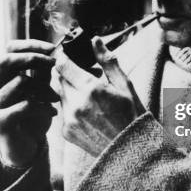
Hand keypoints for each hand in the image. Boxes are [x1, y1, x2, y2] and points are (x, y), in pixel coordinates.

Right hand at [0, 40, 59, 166]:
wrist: (27, 149)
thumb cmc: (33, 116)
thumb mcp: (40, 89)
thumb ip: (43, 72)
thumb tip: (54, 51)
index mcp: (1, 76)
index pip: (9, 49)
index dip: (30, 45)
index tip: (52, 48)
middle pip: (4, 60)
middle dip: (31, 57)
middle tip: (53, 62)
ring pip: (18, 82)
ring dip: (43, 88)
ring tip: (55, 98)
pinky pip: (24, 105)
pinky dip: (43, 106)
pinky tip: (52, 112)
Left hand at [56, 37, 145, 156]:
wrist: (130, 150)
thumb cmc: (131, 114)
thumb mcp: (124, 84)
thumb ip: (107, 60)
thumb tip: (95, 40)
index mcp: (91, 89)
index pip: (63, 65)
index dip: (63, 57)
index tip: (66, 54)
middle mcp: (76, 103)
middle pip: (59, 79)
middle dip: (68, 73)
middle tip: (83, 75)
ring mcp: (69, 119)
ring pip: (59, 94)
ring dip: (69, 89)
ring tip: (89, 95)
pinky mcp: (66, 131)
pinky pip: (62, 110)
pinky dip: (70, 106)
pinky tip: (87, 110)